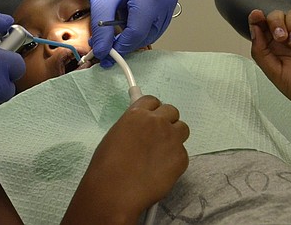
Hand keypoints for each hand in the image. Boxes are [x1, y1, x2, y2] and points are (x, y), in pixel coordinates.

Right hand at [64, 96, 188, 222]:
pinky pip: (183, 153)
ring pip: (182, 129)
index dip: (152, 110)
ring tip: (161, 152)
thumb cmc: (107, 164)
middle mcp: (157, 122)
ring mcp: (172, 139)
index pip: (153, 101)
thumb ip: (132, 125)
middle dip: (166, 120)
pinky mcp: (182, 158)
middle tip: (157, 135)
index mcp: (137, 114)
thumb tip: (140, 126)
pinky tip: (161, 170)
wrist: (116, 189)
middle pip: (172, 111)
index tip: (151, 118)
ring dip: (174, 136)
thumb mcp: (116, 134)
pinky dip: (174, 159)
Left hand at [88, 0, 176, 64]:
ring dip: (130, 35)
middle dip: (124, 42)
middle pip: (146, 35)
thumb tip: (102, 52)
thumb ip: (102, 29)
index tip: (105, 54)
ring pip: (150, 32)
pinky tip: (123, 19)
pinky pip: (152, 24)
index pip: (138, 32)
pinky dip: (137, 27)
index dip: (121, 46)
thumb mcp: (102, 0)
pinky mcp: (165, 3)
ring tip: (111, 27)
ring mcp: (168, 1)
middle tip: (103, 44)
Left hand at [249, 9, 290, 114]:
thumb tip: (254, 27)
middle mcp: (289, 39)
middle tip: (281, 38)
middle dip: (275, 22)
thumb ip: (260, 50)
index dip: (257, 18)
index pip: (262, 26)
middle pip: (277, 16)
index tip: (256, 16)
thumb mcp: (274, 72)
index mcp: (274, 48)